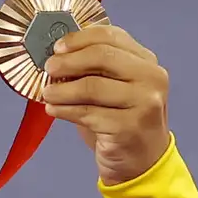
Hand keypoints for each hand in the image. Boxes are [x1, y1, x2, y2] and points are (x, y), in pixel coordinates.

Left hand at [41, 25, 170, 185]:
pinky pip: (87, 114)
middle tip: (48, 68)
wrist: (142, 161)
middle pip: (102, 56)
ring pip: (92, 87)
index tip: (57, 47)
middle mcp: (151, 78)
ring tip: (47, 94)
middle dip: (68, 61)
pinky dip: (65, 110)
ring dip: (62, 90)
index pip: (112, 36)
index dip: (79, 39)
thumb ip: (94, 68)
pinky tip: (53, 110)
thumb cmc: (120, 119)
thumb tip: (55, 56)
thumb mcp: (114, 87)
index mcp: (146, 61)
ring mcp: (144, 103)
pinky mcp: (130, 127)